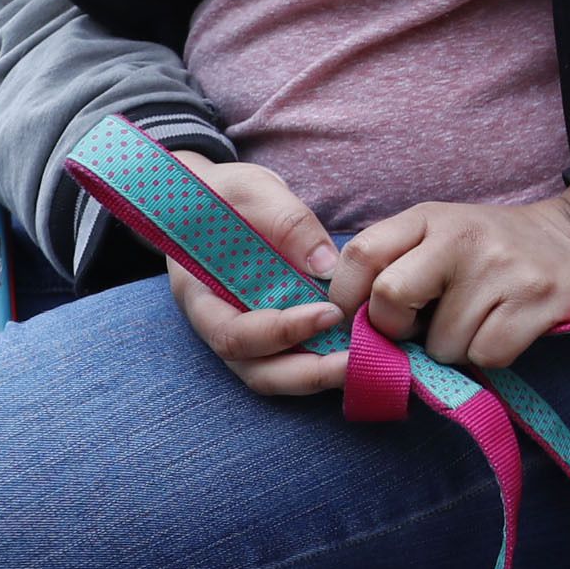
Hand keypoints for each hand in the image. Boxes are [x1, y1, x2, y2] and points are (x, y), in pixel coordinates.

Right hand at [163, 155, 351, 396]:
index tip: (329, 312)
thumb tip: (326, 265)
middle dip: (308, 374)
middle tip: (358, 362)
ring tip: (369, 363)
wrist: (218, 199)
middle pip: (257, 371)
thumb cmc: (226, 194)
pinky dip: (326, 362)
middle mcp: (221, 325)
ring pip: (277, 375)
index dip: (281, 332)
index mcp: (200, 296)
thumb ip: (286, 222)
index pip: (234, 336)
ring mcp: (246, 333)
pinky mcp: (273, 331)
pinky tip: (366, 351)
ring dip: (321, 377)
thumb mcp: (252, 191)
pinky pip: (295, 359)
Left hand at [323, 188, 569, 373]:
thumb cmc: (495, 248)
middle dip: (398, 328)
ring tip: (478, 320)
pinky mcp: (537, 301)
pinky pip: (485, 354)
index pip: (361, 255)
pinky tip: (505, 329)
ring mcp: (502, 269)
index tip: (365, 316)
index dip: (349, 297)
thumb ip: (396, 263)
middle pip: (390, 297)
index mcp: (430, 218)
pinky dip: (490, 354)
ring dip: (454, 347)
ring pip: (442, 343)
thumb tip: (350, 324)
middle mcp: (463, 238)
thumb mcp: (442, 234)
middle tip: (421, 327)